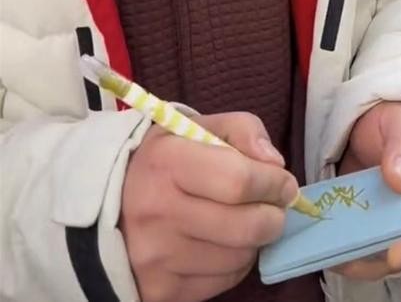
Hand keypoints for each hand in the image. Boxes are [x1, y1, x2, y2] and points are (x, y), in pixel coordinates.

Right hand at [121, 111, 297, 301]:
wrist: (104, 208)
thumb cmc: (161, 161)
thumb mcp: (193, 127)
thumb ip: (241, 129)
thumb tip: (274, 163)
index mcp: (166, 163)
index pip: (239, 180)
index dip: (273, 183)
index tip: (284, 182)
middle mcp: (158, 213)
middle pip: (246, 226)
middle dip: (274, 216)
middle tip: (275, 207)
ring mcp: (157, 258)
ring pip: (240, 257)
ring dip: (255, 240)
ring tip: (243, 222)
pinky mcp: (162, 292)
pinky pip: (224, 282)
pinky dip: (235, 263)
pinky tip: (222, 244)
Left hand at [335, 101, 400, 280]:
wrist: (374, 116)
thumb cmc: (398, 116)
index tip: (397, 252)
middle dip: (381, 259)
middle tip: (351, 259)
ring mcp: (396, 220)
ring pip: (383, 252)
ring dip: (359, 259)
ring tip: (332, 254)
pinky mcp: (371, 222)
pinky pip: (362, 243)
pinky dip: (345, 248)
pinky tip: (325, 246)